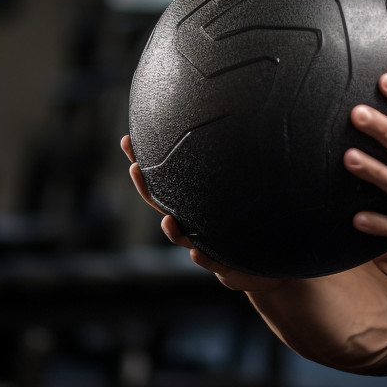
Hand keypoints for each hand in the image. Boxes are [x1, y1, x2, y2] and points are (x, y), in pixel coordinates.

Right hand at [120, 135, 284, 291]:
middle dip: (146, 188)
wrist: (258, 265)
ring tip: (168, 220)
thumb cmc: (242, 225)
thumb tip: (233, 121)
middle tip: (135, 168)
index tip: (128, 141)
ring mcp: (203, 244)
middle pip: (161, 205)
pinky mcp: (221, 264)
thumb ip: (229, 168)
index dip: (143, 162)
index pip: (162, 180)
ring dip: (172, 230)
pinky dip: (203, 259)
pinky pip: (211, 262)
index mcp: (190, 204)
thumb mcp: (234, 192)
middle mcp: (190, 223)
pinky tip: (196, 253)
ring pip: (182, 237)